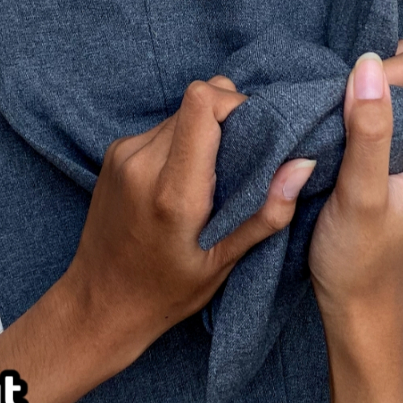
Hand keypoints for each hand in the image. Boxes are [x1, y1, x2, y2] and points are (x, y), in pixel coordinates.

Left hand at [63, 75, 316, 364]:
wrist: (100, 300)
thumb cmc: (165, 290)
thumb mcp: (224, 262)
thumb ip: (267, 212)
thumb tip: (302, 163)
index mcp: (173, 189)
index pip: (202, 103)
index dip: (235, 104)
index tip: (255, 135)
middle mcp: (142, 161)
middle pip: (196, 102)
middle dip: (227, 119)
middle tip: (240, 160)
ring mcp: (123, 153)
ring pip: (180, 112)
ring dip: (204, 131)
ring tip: (212, 175)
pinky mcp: (114, 151)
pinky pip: (161, 127)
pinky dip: (182, 141)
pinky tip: (185, 178)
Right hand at [309, 40, 402, 331]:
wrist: (355, 303)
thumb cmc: (360, 260)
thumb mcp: (360, 194)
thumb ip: (369, 130)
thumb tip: (367, 65)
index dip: (377, 77)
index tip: (343, 111)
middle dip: (367, 84)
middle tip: (334, 122)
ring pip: (391, 89)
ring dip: (356, 99)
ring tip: (331, 131)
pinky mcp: (398, 154)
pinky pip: (379, 110)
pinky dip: (353, 113)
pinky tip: (333, 137)